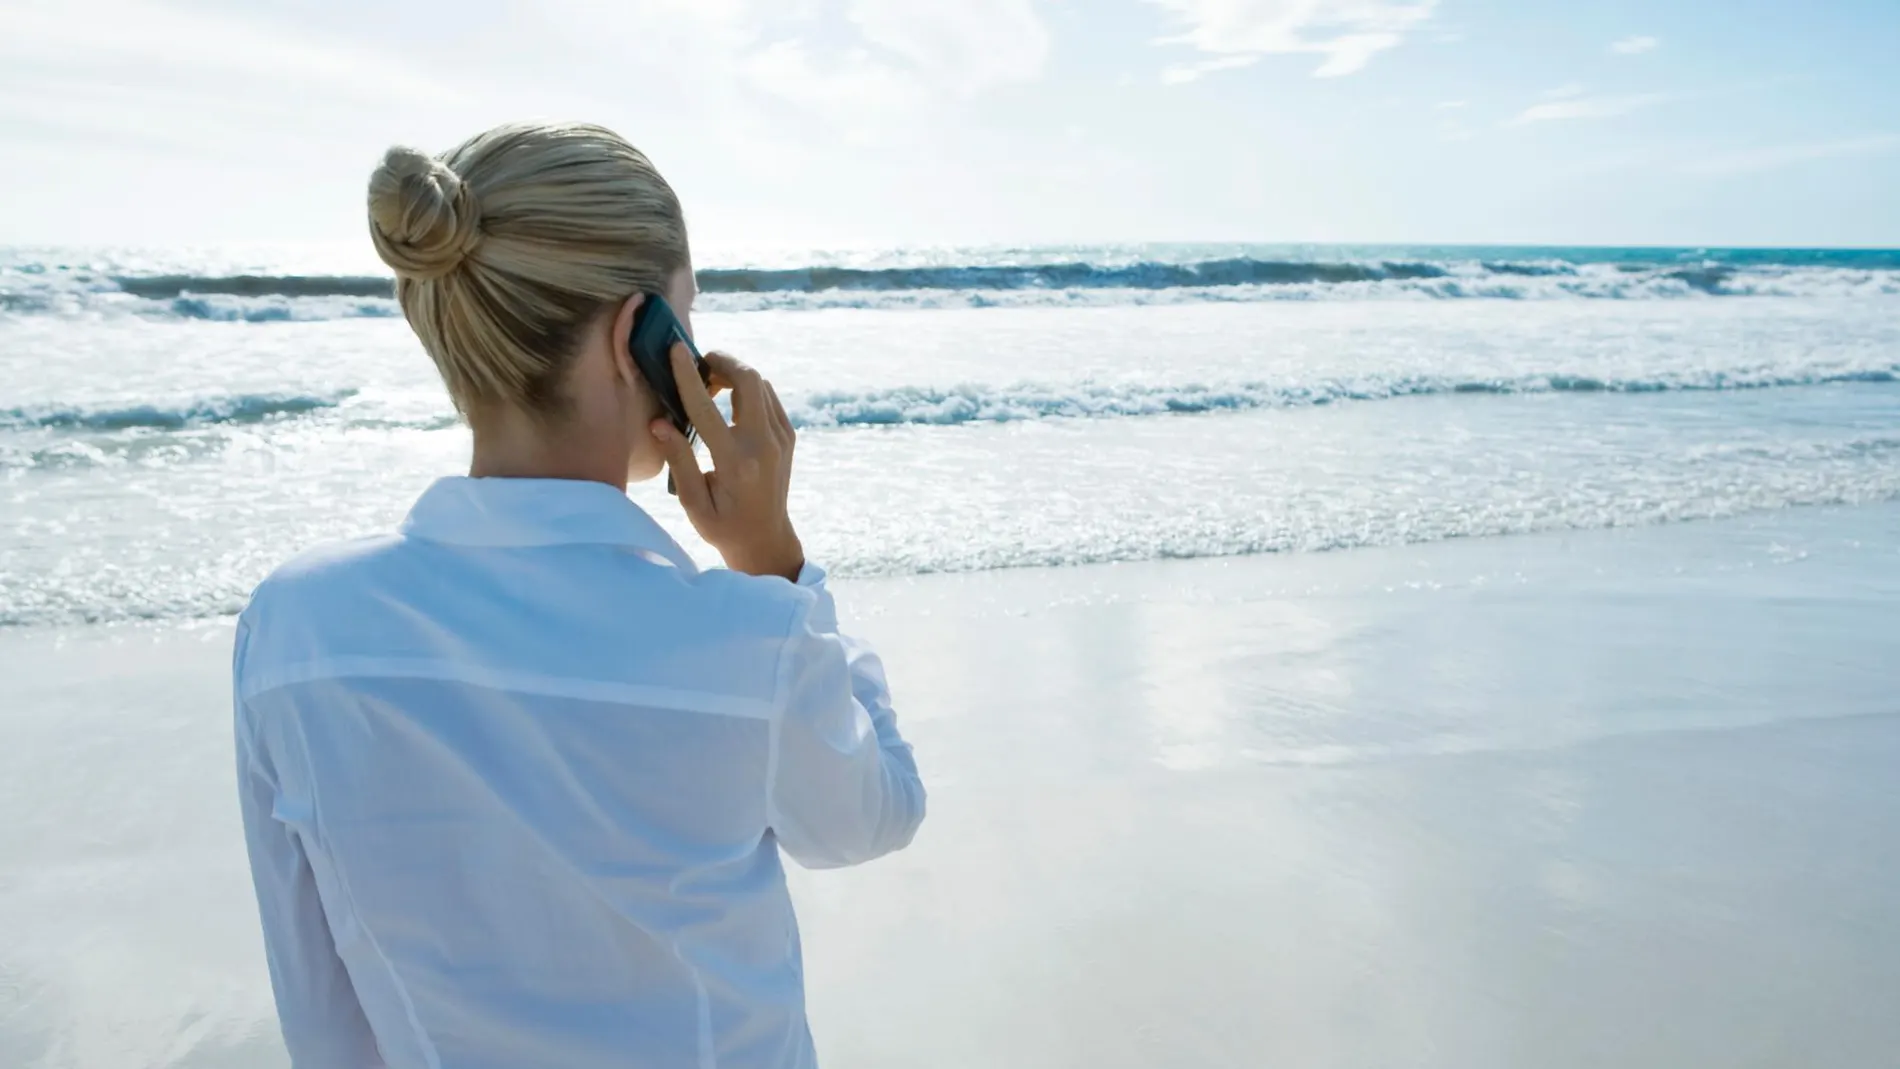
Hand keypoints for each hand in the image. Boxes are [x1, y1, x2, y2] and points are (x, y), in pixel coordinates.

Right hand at [650, 344, 804, 580]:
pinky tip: (728, 404)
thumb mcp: (693, 502)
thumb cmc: (722, 525)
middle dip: (722, 362)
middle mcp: (764, 445)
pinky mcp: (788, 436)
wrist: (766, 540)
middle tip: (699, 368)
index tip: (676, 349)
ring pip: (760, 384)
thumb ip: (678, 460)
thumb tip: (659, 423)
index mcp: (736, 463)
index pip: (707, 408)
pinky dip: (748, 389)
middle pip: (748, 380)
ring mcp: (781, 438)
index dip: (689, 375)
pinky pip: (768, 397)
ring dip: (734, 375)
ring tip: (709, 387)